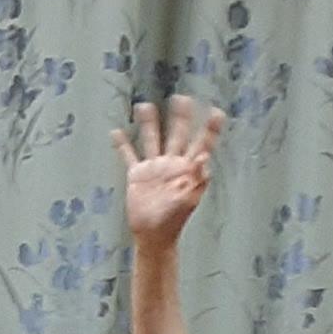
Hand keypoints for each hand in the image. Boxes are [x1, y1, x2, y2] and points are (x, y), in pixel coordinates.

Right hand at [114, 94, 224, 246]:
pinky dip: (122, 145)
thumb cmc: (174, 221)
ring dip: (149, 124)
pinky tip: (116, 132)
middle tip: (182, 98)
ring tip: (145, 106)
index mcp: (188, 169)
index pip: (202, 144)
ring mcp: (154, 168)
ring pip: (152, 139)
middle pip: (177, 135)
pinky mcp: (137, 176)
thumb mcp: (188, 200)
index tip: (216, 112)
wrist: (153, 236)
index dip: (210, 129)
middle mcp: (172, 164)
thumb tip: (204, 157)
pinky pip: (129, 156)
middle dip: (180, 117)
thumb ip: (197, 178)